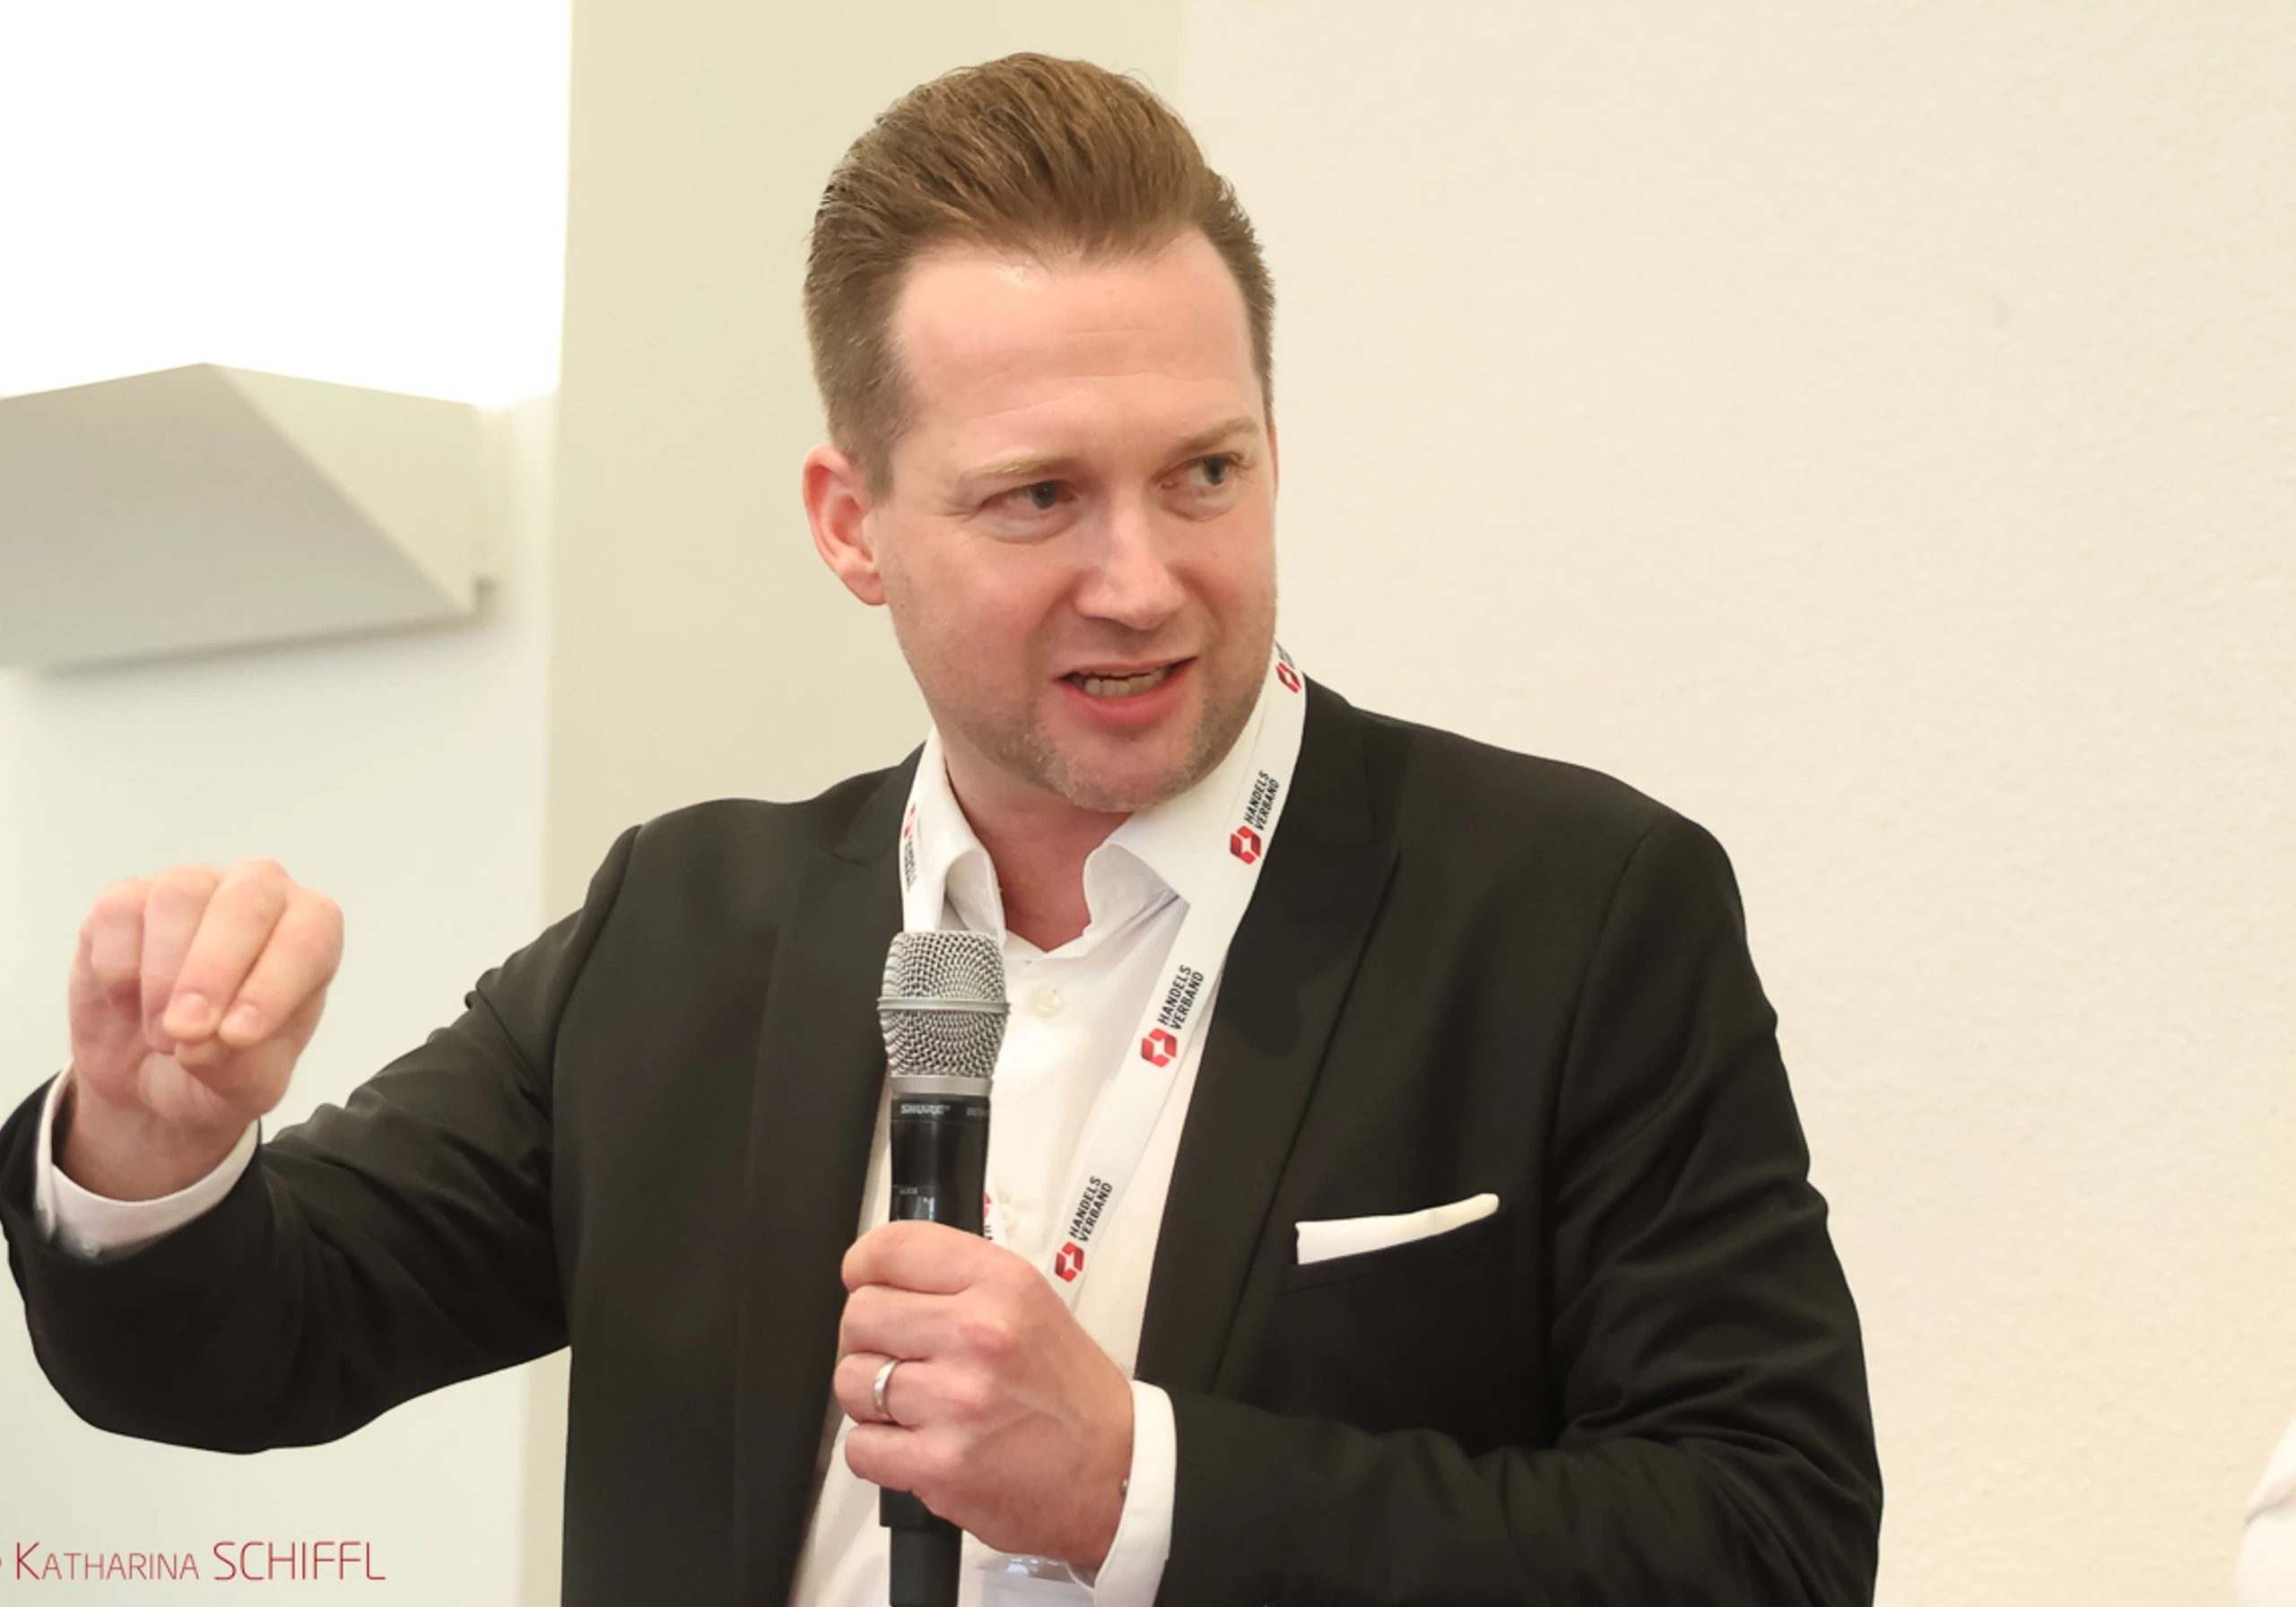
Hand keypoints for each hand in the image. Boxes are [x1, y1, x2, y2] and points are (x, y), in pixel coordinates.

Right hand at [62, 859, 342, 1199]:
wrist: (152, 1071)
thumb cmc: (222, 1065)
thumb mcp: (247, 1088)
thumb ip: (239, 1068)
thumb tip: (199, 1042)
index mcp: (312, 930)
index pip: (308, 938)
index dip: (273, 985)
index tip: (238, 1035)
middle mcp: (258, 892)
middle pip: (245, 901)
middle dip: (214, 971)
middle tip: (188, 1032)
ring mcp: (191, 886)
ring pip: (178, 897)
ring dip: (163, 975)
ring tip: (163, 1036)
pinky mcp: (124, 899)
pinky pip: (118, 913)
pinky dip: (117, 968)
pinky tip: (126, 1004)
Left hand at [834, 1221, 1134, 1568]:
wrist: (1113, 1473)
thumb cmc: (1071, 1395)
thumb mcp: (1034, 1305)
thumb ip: (960, 1282)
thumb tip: (881, 1273)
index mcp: (1003, 1286)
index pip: (895, 1248)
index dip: (864, 1264)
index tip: (863, 1278)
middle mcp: (979, 1335)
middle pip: (860, 1314)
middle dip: (869, 1337)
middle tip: (902, 1355)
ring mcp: (956, 1402)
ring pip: (851, 1380)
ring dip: (870, 1397)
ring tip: (915, 1405)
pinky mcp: (939, 1465)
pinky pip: (859, 1446)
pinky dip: (876, 1450)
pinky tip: (914, 1443)